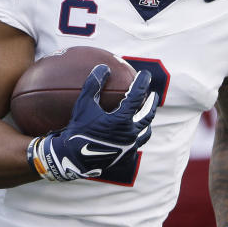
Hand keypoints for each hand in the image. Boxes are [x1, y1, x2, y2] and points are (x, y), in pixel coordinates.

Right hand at [34, 65, 156, 180]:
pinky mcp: (125, 157)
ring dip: (147, 122)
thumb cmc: (77, 130)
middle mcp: (130, 134)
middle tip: (153, 94)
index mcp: (122, 120)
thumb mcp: (83, 105)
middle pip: (147, 116)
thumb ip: (94, 84)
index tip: (145, 74)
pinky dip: (138, 136)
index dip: (142, 83)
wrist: (73, 159)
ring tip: (147, 116)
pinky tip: (134, 134)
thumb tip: (104, 67)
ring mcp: (129, 147)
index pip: (137, 97)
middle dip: (151, 103)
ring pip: (145, 132)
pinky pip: (137, 145)